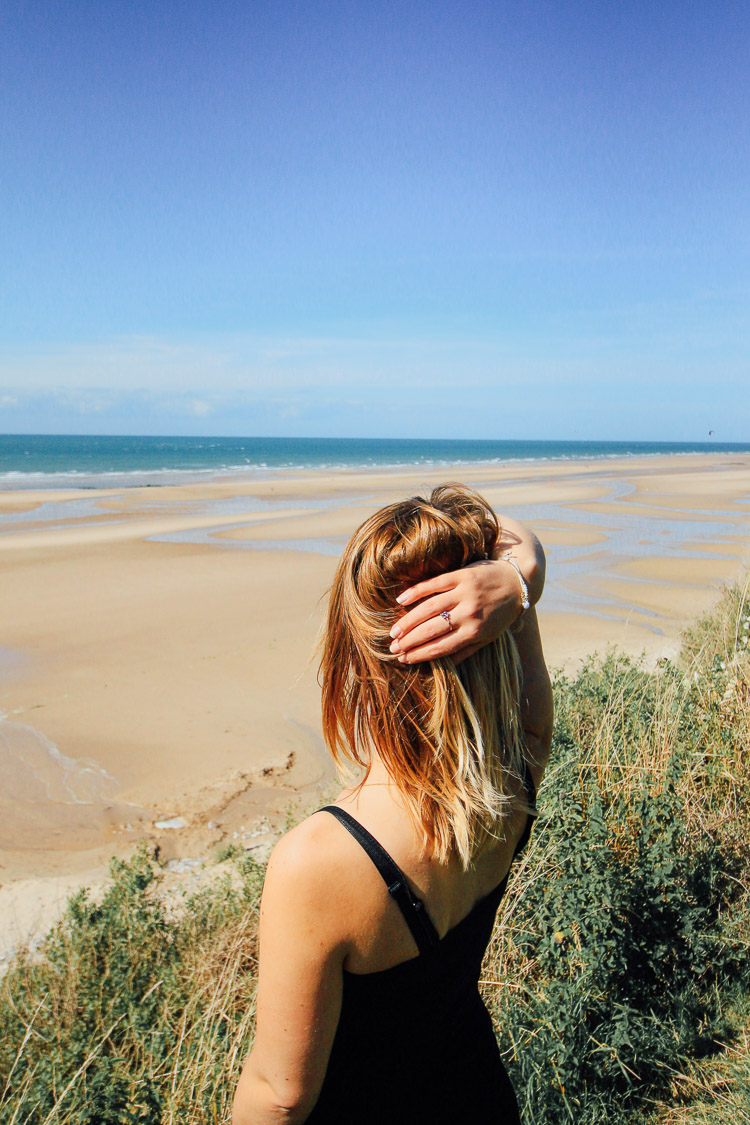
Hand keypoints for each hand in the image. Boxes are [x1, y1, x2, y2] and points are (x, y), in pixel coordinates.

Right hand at [389, 559, 522, 664]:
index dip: (420, 654)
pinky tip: (401, 601)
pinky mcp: (462, 575)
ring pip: (429, 609)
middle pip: (431, 630)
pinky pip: (434, 584)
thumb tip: (444, 666)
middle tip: (392, 648)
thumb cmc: (502, 614)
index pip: (441, 647)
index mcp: (475, 632)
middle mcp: (469, 614)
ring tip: (394, 632)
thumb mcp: (490, 637)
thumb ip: (467, 651)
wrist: (519, 582)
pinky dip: (416, 592)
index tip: (404, 659)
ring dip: (408, 621)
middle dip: (409, 641)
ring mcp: (465, 593)